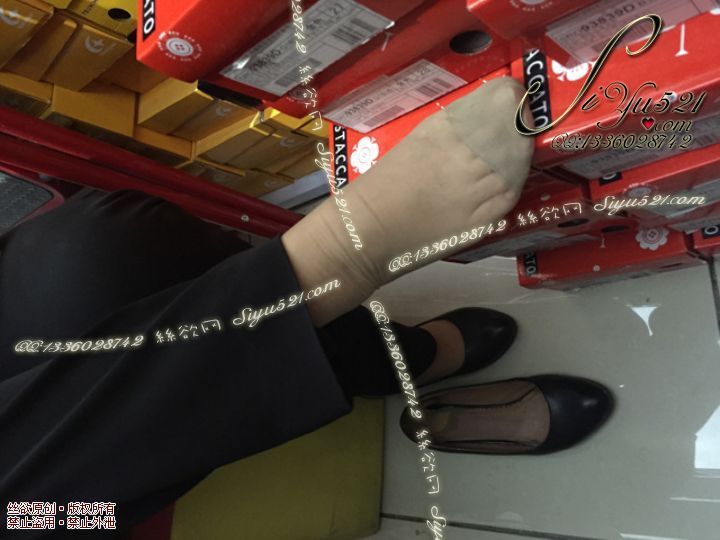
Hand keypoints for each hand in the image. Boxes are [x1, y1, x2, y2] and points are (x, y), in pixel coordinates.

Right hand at [283, 76, 533, 325]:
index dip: (511, 98)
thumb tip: (483, 113)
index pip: (498, 102)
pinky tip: (504, 179)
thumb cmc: (385, 184)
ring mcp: (476, 188)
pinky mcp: (481, 218)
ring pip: (516, 161)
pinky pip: (509, 193)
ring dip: (518, 153)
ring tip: (512, 150)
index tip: (512, 98)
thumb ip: (452, 126)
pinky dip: (512, 182)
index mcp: (444, 129)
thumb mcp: (417, 139)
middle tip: (518, 122)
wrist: (371, 229)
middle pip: (512, 129)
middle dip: (518, 124)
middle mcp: (464, 154)